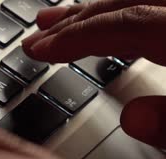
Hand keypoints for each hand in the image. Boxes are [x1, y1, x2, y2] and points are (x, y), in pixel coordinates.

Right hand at [22, 0, 165, 148]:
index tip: (40, 50)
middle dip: (74, 22)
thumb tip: (133, 119)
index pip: (127, 24)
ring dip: (92, 14)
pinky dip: (120, 16)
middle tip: (36, 38)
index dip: (77, 36)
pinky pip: (150, 9)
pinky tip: (106, 28)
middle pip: (126, 5)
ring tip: (55, 22)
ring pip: (136, 0)